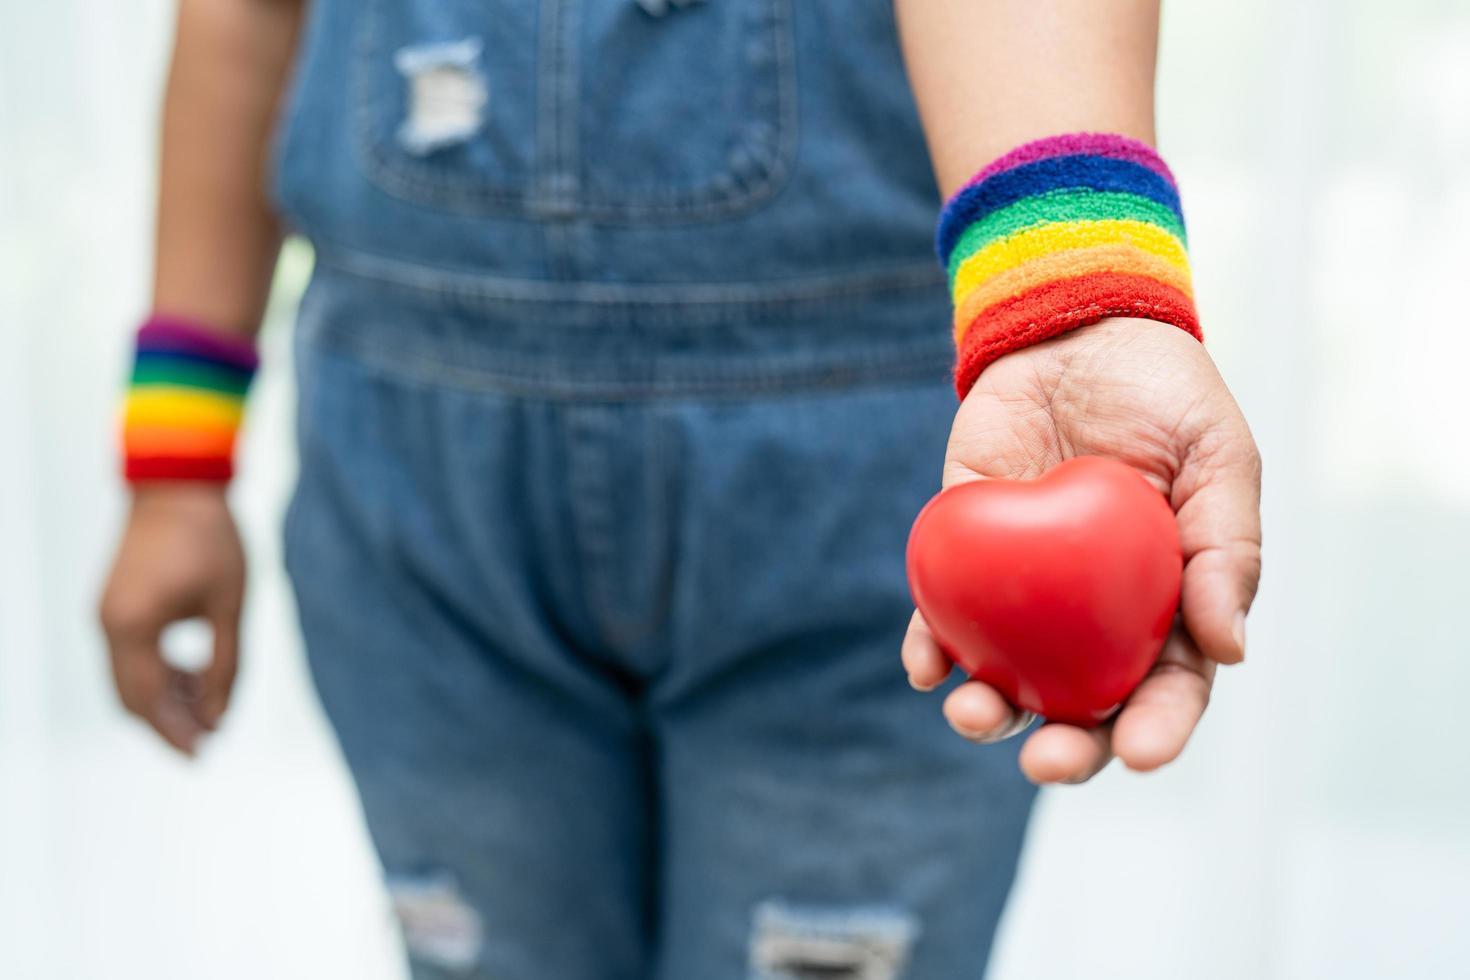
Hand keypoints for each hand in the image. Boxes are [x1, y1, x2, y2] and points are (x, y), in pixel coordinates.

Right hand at [99, 484, 245, 754]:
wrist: (178, 484)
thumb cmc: (212, 539)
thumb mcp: (231, 605)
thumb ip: (226, 664)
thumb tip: (220, 717)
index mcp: (134, 626)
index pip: (150, 700)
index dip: (176, 732)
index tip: (203, 755)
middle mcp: (109, 624)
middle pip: (131, 697)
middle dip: (168, 723)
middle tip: (208, 742)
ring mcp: (106, 613)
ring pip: (128, 678)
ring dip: (165, 699)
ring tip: (210, 708)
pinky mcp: (114, 603)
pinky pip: (130, 655)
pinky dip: (158, 673)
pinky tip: (194, 675)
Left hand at [902, 318, 1261, 783]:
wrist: (1075, 327)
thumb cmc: (1163, 394)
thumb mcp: (1218, 457)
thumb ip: (1227, 547)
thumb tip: (1230, 651)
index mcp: (1169, 602)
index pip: (1169, 686)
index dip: (1157, 728)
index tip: (1138, 754)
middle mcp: (1096, 611)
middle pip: (1082, 702)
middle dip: (1066, 746)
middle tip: (1044, 762)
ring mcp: (1028, 587)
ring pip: (1008, 673)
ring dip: (988, 709)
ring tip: (972, 715)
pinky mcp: (967, 550)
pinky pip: (945, 614)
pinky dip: (931, 644)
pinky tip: (926, 665)